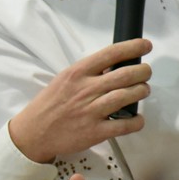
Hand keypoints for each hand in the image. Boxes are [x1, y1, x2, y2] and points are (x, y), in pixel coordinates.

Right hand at [9, 39, 152, 162]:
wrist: (33, 133)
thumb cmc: (49, 105)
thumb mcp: (63, 81)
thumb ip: (87, 74)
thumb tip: (114, 66)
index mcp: (77, 73)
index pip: (111, 54)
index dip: (134, 47)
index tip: (145, 46)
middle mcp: (86, 90)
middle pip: (127, 74)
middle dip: (143, 72)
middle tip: (144, 74)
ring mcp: (91, 111)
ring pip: (129, 96)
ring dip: (141, 91)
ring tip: (141, 91)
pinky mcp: (95, 132)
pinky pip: (126, 125)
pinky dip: (137, 121)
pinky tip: (136, 118)